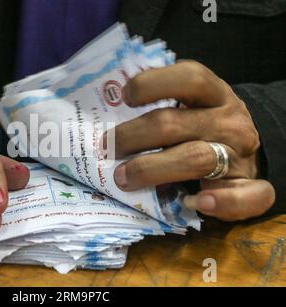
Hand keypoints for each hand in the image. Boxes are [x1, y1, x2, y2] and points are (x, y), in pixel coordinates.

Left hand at [105, 61, 274, 220]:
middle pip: (172, 125)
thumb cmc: (201, 126)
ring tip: (122, 178)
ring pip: (194, 159)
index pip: (189, 77)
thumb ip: (161, 103)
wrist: (245, 150)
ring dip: (151, 169)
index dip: (153, 84)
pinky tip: (197, 203)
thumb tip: (108, 109)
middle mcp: (228, 120)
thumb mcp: (190, 105)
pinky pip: (248, 196)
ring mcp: (239, 153)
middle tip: (106, 148)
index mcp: (213, 94)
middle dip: (131, 137)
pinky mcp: (250, 184)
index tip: (125, 96)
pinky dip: (223, 202)